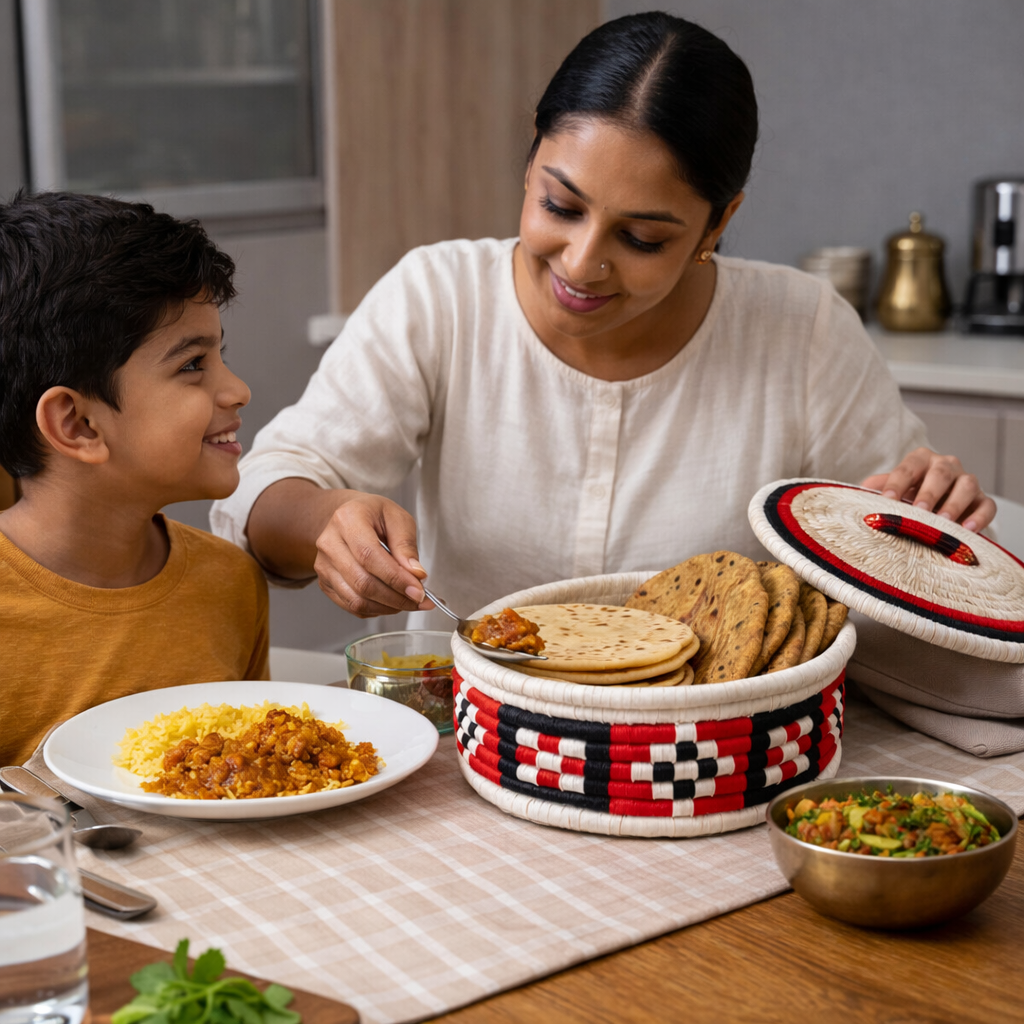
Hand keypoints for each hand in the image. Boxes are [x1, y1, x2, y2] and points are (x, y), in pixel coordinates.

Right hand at [313, 493, 433, 617]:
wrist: (351, 517)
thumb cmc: (375, 515)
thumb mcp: (398, 519)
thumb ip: (407, 546)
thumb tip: (416, 575)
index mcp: (347, 519)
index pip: (369, 556)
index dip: (396, 578)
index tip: (418, 591)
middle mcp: (329, 543)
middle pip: (362, 583)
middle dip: (396, 598)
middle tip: (419, 600)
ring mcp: (324, 565)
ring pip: (356, 600)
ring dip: (387, 607)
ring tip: (408, 601)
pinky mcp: (325, 582)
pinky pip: (351, 606)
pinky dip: (376, 610)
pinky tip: (391, 602)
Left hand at [861, 447, 995, 531]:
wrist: (936, 507)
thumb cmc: (908, 496)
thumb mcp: (892, 489)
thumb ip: (877, 488)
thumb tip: (859, 493)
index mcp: (920, 460)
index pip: (908, 467)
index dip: (897, 483)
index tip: (887, 499)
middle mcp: (946, 466)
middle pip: (940, 473)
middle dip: (928, 493)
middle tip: (919, 511)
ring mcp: (967, 482)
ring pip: (967, 485)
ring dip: (955, 503)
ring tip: (943, 521)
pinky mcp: (983, 500)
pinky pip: (987, 506)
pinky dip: (980, 517)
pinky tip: (967, 529)